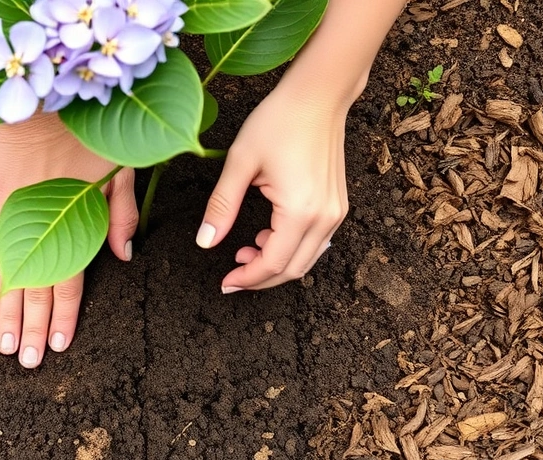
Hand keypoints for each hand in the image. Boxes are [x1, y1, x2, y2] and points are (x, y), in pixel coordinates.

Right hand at [0, 114, 136, 367]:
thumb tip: (125, 256)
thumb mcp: (120, 170)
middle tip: (20, 358)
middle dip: (27, 326)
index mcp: (74, 224)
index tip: (54, 346)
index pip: (68, 283)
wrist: (49, 96)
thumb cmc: (92, 130)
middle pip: (33, 287)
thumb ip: (122, 217)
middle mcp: (41, 226)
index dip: (61, 317)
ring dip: (0, 305)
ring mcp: (13, 213)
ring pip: (3, 270)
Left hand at [195, 84, 349, 291]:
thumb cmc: (279, 120)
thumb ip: (221, 206)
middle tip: (232, 275)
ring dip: (276, 264)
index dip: (246, 279)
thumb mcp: (240, 163)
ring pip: (306, 259)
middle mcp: (325, 217)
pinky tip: (267, 235)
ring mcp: (336, 212)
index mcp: (300, 211)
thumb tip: (205, 242)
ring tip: (245, 249)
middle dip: (260, 278)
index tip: (224, 283)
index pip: (273, 264)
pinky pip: (316, 242)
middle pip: (292, 270)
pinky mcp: (337, 204)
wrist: (318, 94)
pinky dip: (291, 248)